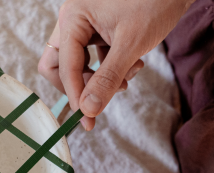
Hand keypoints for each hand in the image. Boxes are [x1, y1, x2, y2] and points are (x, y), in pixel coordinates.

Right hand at [38, 0, 192, 130]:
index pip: (63, 67)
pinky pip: (96, 58)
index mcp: (72, 18)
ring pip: (79, 64)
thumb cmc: (154, 3)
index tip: (87, 119)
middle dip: (80, 86)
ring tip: (126, 79)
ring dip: (101, 79)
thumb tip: (87, 110)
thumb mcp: (130, 45)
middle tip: (96, 103)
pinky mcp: (101, 30)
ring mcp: (87, 25)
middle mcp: (74, 21)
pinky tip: (135, 65)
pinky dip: (112, 68)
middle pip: (59, 65)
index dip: (75, 95)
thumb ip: (107, 79)